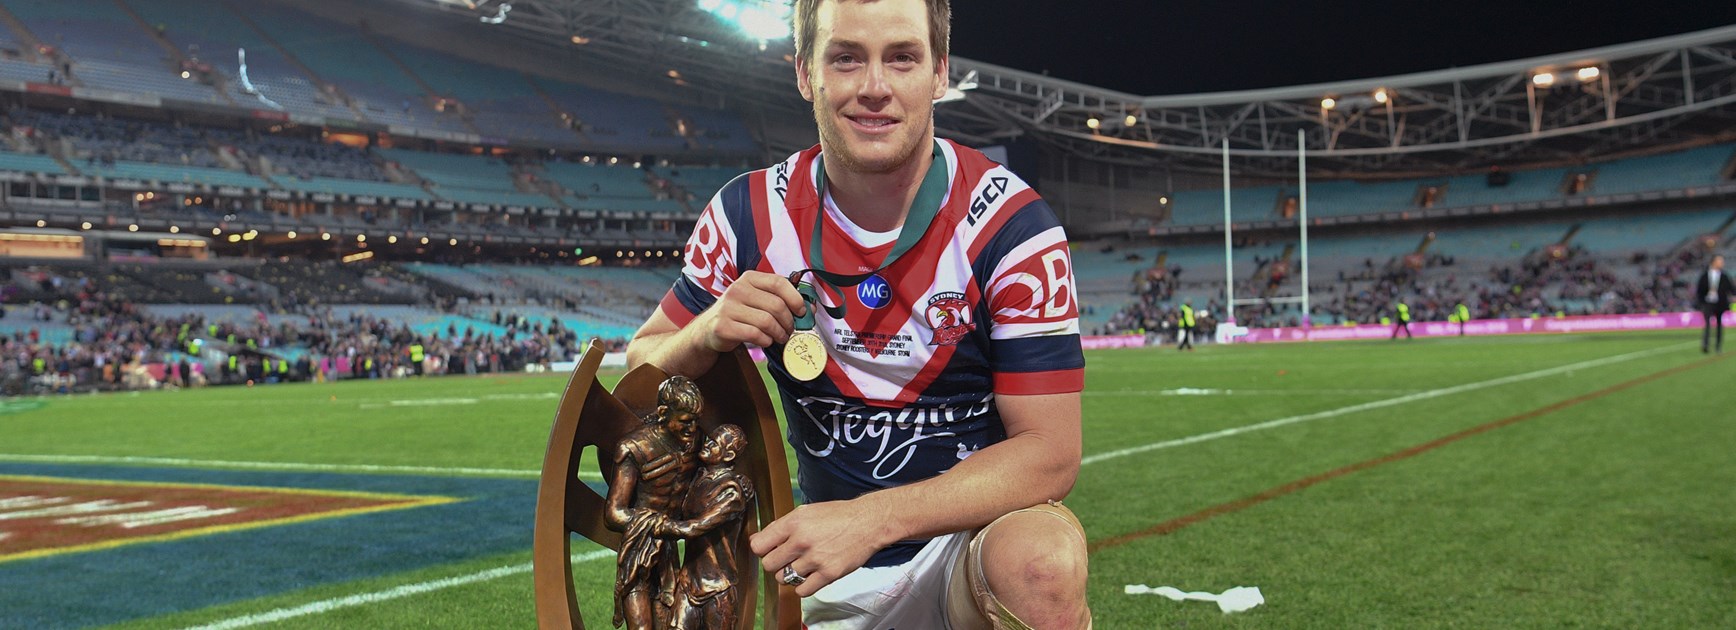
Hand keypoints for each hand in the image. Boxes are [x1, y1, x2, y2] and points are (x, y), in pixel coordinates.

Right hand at [696, 270, 806, 352]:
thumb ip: (781, 300)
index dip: (795, 298)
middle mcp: (737, 289)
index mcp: (749, 279)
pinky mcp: (723, 326)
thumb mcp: (757, 301)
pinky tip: (766, 341)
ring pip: (767, 321)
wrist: (708, 330)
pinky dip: (766, 340)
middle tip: (790, 330)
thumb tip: (810, 308)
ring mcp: (728, 307)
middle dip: (789, 321)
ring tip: (780, 337)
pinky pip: (755, 334)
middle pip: (776, 305)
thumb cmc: (739, 314)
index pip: (779, 283)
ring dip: (779, 333)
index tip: (802, 311)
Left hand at [749, 499, 899, 596]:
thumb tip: (756, 540)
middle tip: (786, 558)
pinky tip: (810, 576)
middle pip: (768, 565)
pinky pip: (802, 591)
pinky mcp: (828, 574)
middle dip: (775, 563)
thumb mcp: (805, 512)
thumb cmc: (837, 516)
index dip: (762, 549)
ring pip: (783, 579)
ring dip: (789, 575)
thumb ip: (780, 526)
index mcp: (794, 523)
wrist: (868, 522)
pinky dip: (802, 586)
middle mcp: (802, 541)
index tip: (769, 550)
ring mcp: (815, 559)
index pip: (758, 546)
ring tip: (801, 565)